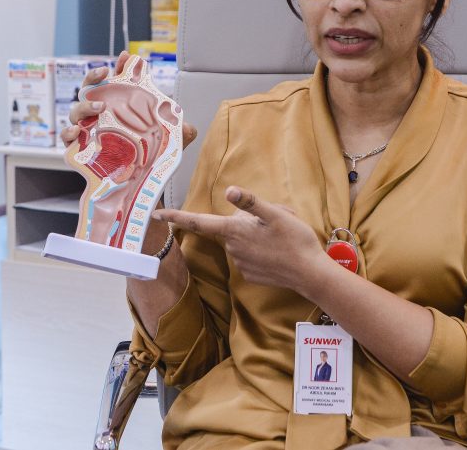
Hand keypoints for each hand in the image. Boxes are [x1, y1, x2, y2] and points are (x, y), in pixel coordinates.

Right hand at [60, 51, 129, 146]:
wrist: (124, 158)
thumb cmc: (121, 126)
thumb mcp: (129, 103)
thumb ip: (126, 78)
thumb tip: (126, 55)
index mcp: (97, 101)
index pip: (91, 85)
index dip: (94, 76)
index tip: (105, 70)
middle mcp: (87, 114)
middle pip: (81, 101)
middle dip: (88, 100)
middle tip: (102, 104)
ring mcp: (80, 129)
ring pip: (74, 117)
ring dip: (83, 113)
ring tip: (95, 115)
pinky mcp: (77, 146)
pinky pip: (66, 138)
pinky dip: (68, 133)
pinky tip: (76, 131)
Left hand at [156, 187, 330, 293]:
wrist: (309, 273)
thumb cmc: (295, 240)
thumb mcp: (276, 214)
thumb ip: (250, 202)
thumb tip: (229, 191)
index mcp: (235, 231)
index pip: (198, 222)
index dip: (177, 216)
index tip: (156, 213)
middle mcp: (232, 249)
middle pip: (230, 227)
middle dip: (246, 221)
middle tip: (274, 221)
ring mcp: (240, 264)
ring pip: (242, 241)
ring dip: (255, 236)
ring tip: (279, 238)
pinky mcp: (250, 275)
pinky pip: (249, 255)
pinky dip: (260, 250)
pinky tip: (278, 252)